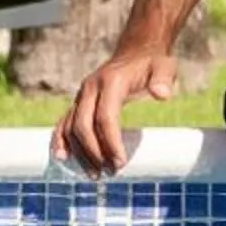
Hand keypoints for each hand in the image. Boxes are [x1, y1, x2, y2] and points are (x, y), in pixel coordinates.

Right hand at [52, 50, 180, 176]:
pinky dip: (61, 139)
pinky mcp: (79, 102)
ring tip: (94, 175)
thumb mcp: (164, 67)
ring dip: (80, 152)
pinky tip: (63, 157)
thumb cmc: (152, 63)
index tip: (120, 162)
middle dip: (94, 152)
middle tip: (110, 172)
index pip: (105, 117)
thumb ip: (163, 80)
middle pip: (83, 125)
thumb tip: (161, 94)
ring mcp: (82, 95)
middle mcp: (90, 88)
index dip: (110, 141)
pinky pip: (65, 122)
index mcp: (110, 81)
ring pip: (72, 127)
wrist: (136, 50)